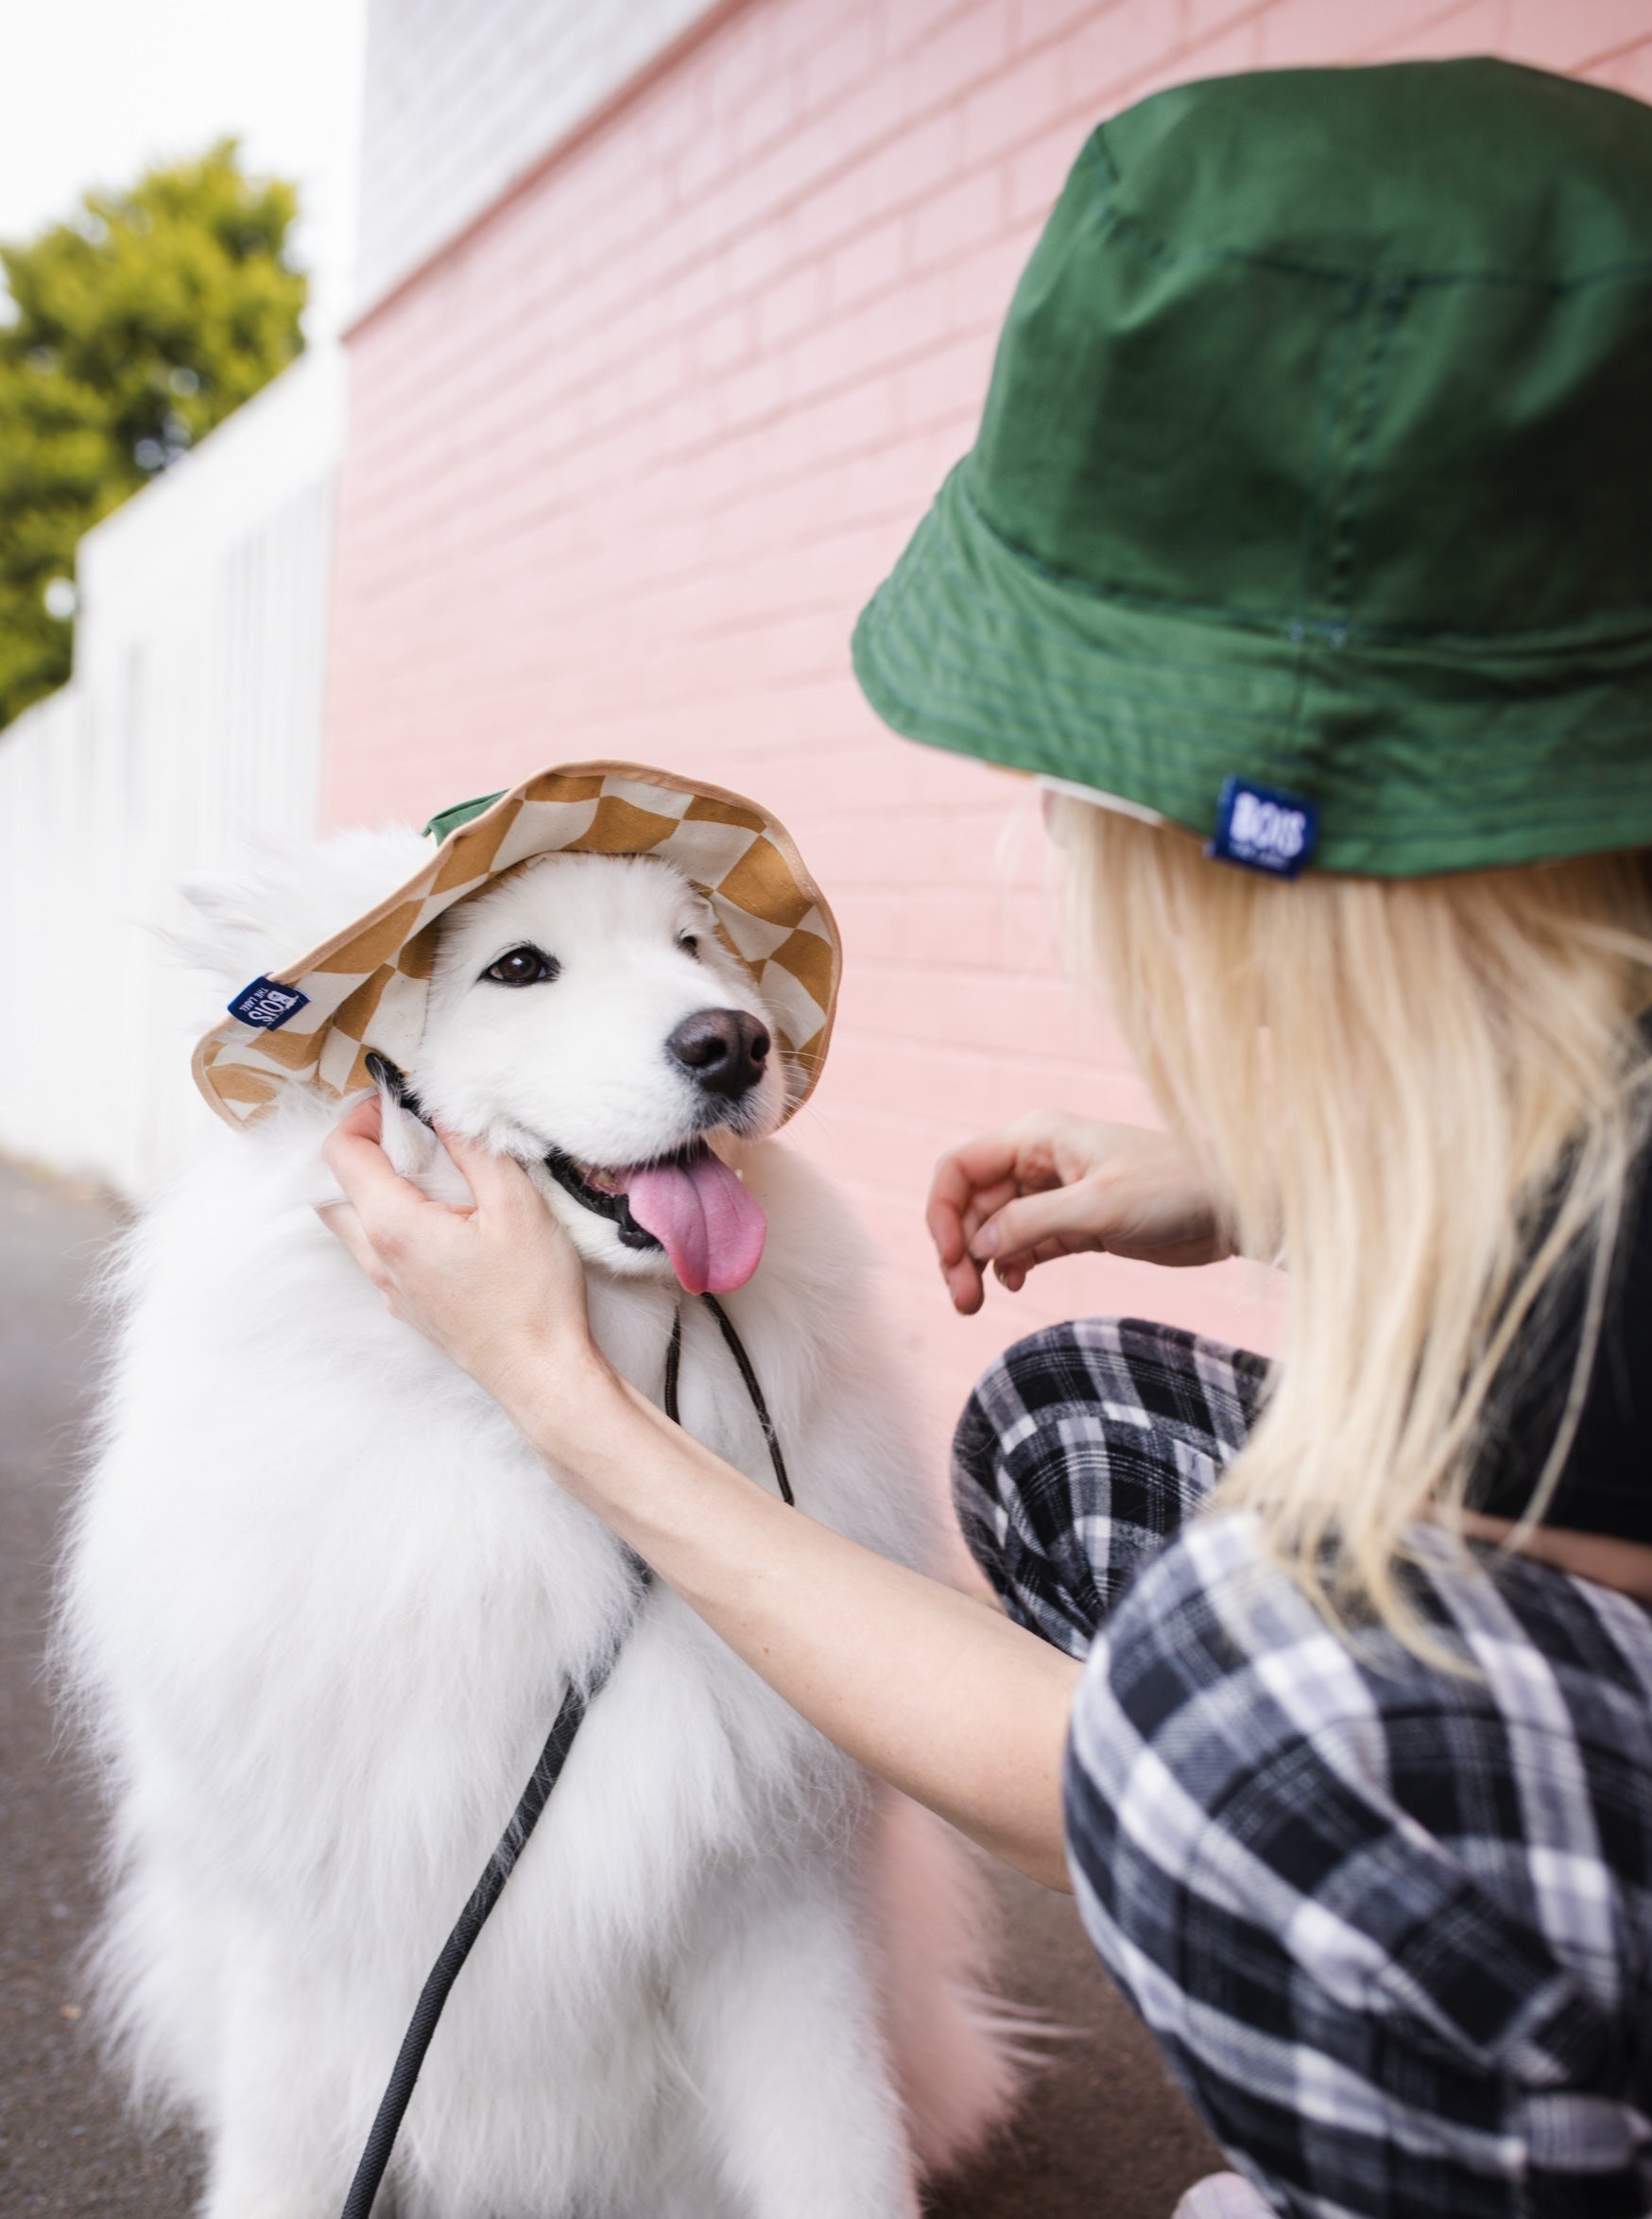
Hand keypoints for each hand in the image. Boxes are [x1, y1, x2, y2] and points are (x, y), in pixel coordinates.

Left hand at [318, 1096, 612, 1440]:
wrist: (541, 1374)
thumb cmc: (532, 1296)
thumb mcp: (515, 1204)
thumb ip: (474, 1149)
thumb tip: (444, 1111)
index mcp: (393, 1225)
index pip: (341, 1152)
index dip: (362, 1114)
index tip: (401, 1102)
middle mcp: (377, 1258)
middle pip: (333, 1188)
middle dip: (361, 1148)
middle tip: (408, 1131)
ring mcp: (389, 1287)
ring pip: (352, 1223)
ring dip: (374, 1187)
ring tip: (430, 1172)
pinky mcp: (408, 1305)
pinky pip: (379, 1252)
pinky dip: (393, 1220)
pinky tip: (444, 1218)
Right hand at [926, 1111, 1231, 1313]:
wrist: (1233, 1209)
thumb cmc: (1175, 1190)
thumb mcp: (1098, 1207)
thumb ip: (1031, 1224)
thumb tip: (977, 1245)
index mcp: (1036, 1137)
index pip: (960, 1168)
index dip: (941, 1212)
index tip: (949, 1258)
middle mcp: (1038, 1161)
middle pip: (970, 1203)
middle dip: (957, 1249)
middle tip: (962, 1300)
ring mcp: (1055, 1193)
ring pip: (993, 1227)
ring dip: (978, 1263)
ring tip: (974, 1304)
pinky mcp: (1075, 1224)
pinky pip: (1022, 1244)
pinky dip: (1009, 1264)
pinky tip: (1013, 1284)